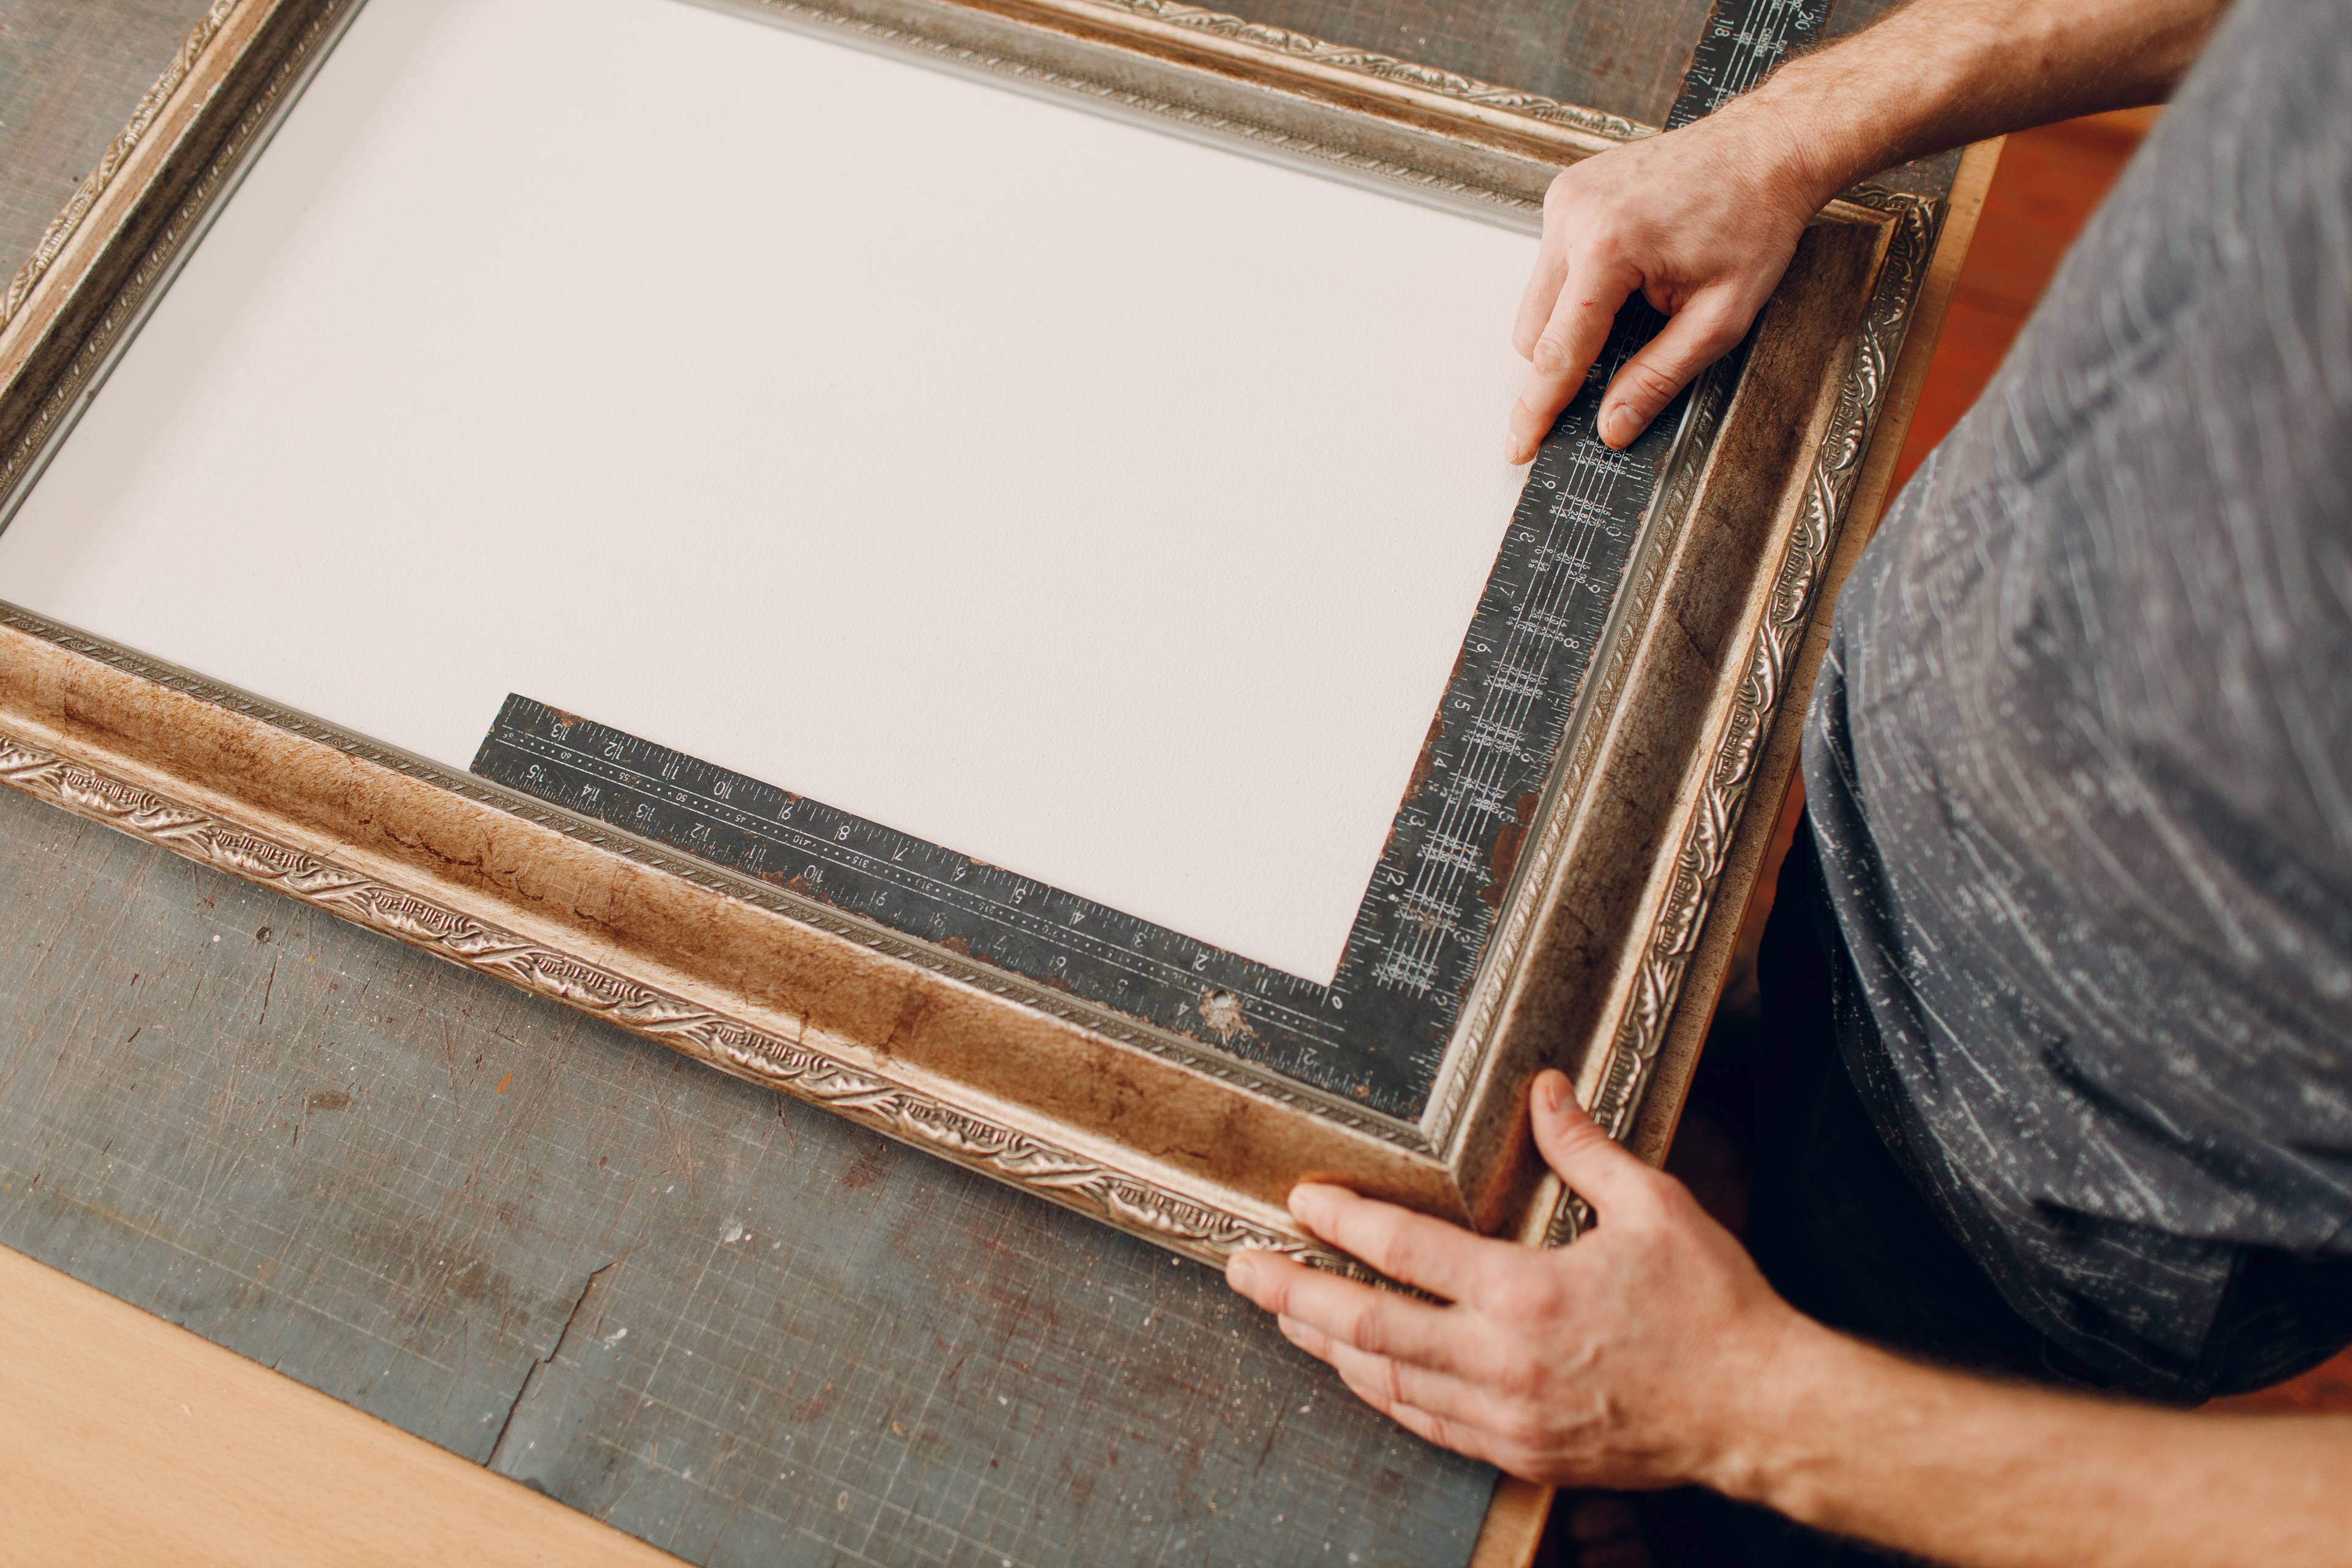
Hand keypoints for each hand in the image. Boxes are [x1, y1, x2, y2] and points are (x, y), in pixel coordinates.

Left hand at [1225, 1069, 1815, 1490]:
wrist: (1761, 1412)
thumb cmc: (1715, 1310)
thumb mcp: (1653, 1208)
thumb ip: (1586, 1150)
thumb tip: (1546, 1092)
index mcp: (1527, 1293)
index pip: (1405, 1253)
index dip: (1342, 1225)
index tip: (1301, 1202)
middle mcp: (1503, 1360)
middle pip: (1368, 1326)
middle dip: (1295, 1294)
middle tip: (1242, 1268)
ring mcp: (1508, 1416)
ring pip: (1387, 1382)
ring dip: (1327, 1346)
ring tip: (1283, 1315)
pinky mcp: (1523, 1452)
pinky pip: (1428, 1424)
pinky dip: (1381, 1395)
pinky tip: (1358, 1375)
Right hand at [1506, 106, 1829, 462]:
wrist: (1765, 150)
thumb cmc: (1753, 221)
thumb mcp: (1720, 319)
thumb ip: (1659, 377)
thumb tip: (1613, 427)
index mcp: (1608, 247)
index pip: (1558, 351)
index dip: (1539, 408)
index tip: (1520, 445)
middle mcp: (1574, 216)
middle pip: (1534, 330)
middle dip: (1567, 360)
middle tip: (1622, 362)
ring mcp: (1566, 199)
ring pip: (1538, 299)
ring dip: (1575, 321)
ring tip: (1640, 301)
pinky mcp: (1569, 192)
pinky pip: (1553, 264)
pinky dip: (1581, 285)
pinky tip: (1632, 269)